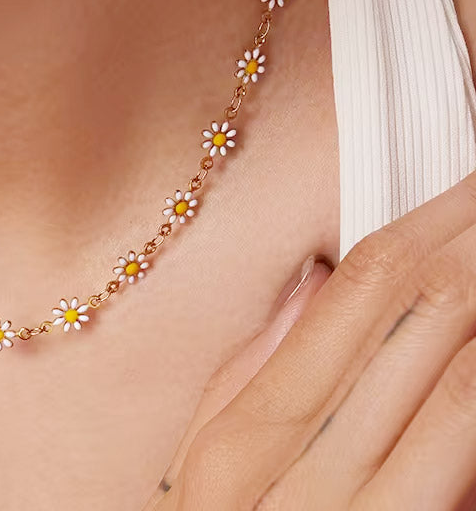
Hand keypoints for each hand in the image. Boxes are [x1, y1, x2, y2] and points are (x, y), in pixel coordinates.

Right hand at [150, 170, 475, 509]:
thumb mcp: (204, 474)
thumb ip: (246, 373)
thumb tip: (312, 280)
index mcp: (244, 439)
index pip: (357, 292)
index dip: (425, 222)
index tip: (462, 177)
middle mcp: (317, 475)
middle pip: (422, 314)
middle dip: (472, 237)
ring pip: (470, 382)